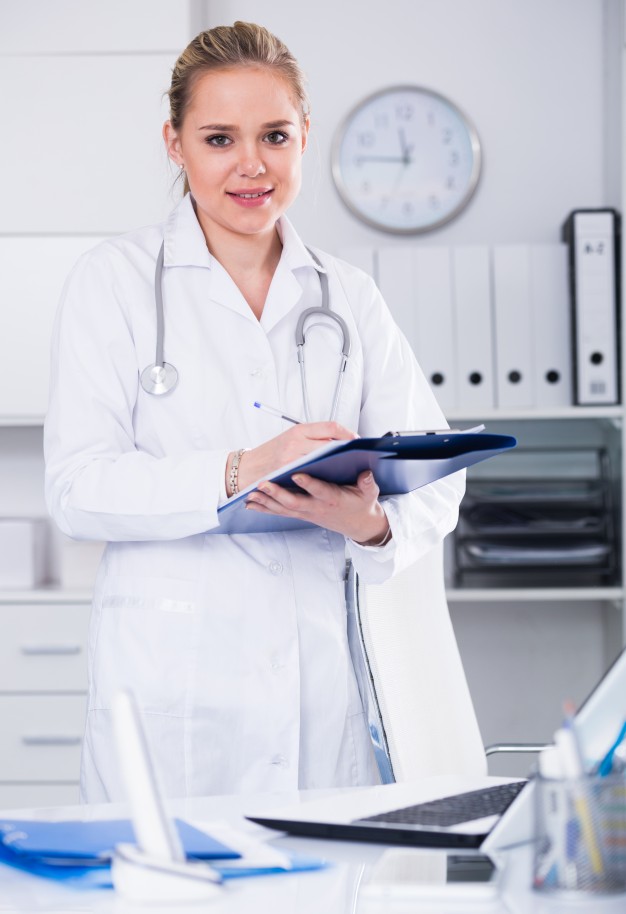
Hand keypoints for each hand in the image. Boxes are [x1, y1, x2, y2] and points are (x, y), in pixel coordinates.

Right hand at [235, 421, 356, 492]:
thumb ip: (312, 438)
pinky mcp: (290, 475)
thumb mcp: (290, 439)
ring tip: (347, 467)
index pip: (331, 427)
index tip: (356, 440)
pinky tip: (332, 479)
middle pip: (332, 444)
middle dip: (347, 450)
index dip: (348, 434)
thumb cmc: (270, 454)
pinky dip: (325, 476)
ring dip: (339, 464)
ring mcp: (293, 460)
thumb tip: (337, 441)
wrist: (246, 469)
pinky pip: (314, 475)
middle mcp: (296, 443)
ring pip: (325, 460)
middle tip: (357, 455)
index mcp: (298, 430)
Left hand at [245, 469, 389, 544]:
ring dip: (266, 502)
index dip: (308, 484)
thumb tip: (366, 474)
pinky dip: (265, 509)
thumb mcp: (370, 494)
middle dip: (277, 494)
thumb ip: (368, 483)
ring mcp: (307, 513)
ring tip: (250, 494)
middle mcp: (317, 507)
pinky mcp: (301, 514)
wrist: (358, 525)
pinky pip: (280, 513)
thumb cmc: (361, 504)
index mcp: (333, 498)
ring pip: (283, 509)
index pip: (320, 491)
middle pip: (294, 502)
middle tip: (263, 484)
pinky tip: (251, 504)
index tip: (297, 474)